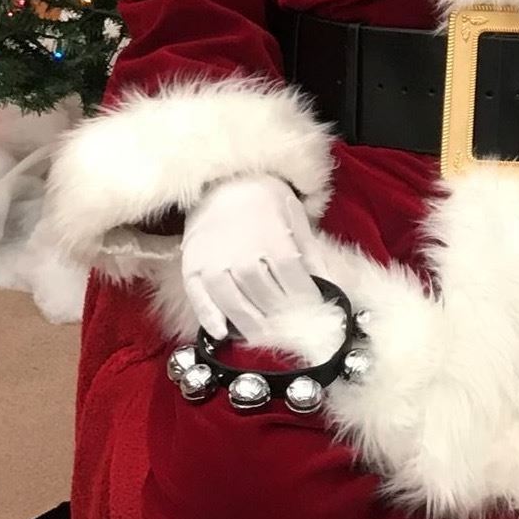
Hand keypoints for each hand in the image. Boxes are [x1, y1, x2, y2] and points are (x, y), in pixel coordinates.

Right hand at [180, 175, 319, 341]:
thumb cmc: (263, 198)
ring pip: (234, 302)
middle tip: (288, 327)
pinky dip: (209, 318)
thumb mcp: (293, 212)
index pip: (292, 279)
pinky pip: (199, 298)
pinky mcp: (192, 266)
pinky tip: (221, 333)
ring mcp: (214, 262)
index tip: (312, 309)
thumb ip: (309, 248)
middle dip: (279, 314)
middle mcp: (242, 254)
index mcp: (272, 238)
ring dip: (249, 324)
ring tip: (260, 336)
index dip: (303, 297)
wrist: (222, 182)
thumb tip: (326, 280)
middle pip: (264, 295)